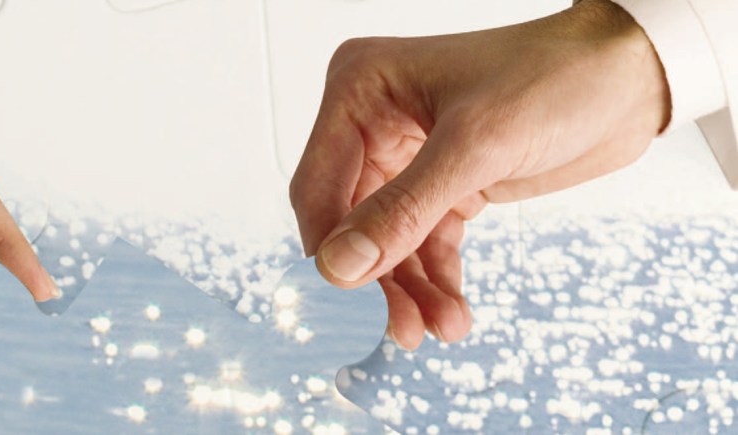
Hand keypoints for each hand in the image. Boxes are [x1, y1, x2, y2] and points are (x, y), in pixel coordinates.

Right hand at [289, 0, 669, 348]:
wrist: (628, 79)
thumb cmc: (555, 78)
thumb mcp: (475, 147)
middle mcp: (373, 120)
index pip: (320, 185)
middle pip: (351, 220)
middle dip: (381, 277)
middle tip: (404, 329)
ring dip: (411, 287)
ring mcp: (406, 153)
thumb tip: (339, 268)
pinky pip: (425, 240)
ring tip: (442, 327)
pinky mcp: (443, 180)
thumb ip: (403, 211)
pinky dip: (437, 277)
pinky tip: (452, 309)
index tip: (351, 298)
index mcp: (360, 89)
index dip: (332, 245)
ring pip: (388, 239)